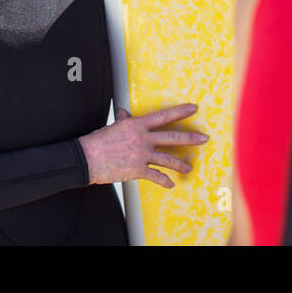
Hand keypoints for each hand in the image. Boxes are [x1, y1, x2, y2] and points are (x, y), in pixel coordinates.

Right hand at [78, 103, 208, 187]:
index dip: (180, 111)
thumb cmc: (98, 141)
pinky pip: (156, 176)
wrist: (86, 158)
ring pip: (168, 159)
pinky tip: (170, 184)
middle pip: (172, 137)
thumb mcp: (113, 126)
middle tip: (204, 138)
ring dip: (181, 164)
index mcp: (137, 125)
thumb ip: (123, 120)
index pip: (163, 116)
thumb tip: (124, 112)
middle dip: (190, 138)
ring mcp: (141, 155)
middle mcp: (142, 138)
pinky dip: (164, 181)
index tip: (194, 108)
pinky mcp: (137, 170)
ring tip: (189, 168)